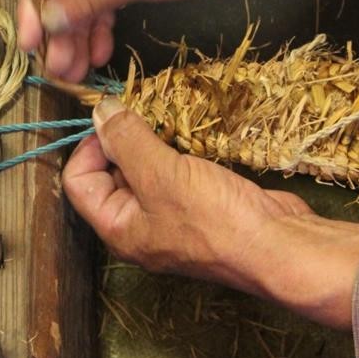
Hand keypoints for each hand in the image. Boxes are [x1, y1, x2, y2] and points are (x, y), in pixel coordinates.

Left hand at [64, 97, 358, 329]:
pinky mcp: (200, 208)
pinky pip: (175, 175)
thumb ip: (126, 141)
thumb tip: (100, 111)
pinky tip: (192, 140)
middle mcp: (139, 227)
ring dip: (152, 145)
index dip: (88, 147)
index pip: (78, 183)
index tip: (115, 122)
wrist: (280, 246)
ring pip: (145, 172)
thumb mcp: (162, 174)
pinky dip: (178, 154)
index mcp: (118, 228)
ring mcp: (171, 219)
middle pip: (109, 176)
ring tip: (168, 127)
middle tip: (144, 117)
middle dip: (122, 142)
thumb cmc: (215, 218)